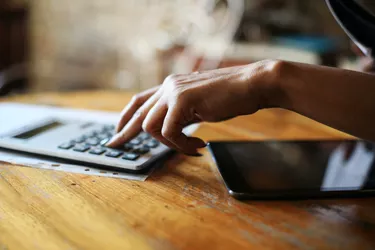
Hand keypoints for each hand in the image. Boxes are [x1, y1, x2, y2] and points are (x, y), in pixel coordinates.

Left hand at [107, 60, 279, 154]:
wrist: (252, 85)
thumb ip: (181, 114)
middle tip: (115, 146)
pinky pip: (169, 132)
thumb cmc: (230, 97)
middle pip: (138, 114)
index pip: (140, 100)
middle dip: (125, 133)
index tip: (118, 132)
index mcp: (171, 86)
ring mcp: (174, 91)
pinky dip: (182, 145)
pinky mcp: (183, 100)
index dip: (126, 117)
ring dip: (169, 144)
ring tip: (190, 148)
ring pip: (151, 126)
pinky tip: (200, 145)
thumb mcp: (199, 106)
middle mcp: (168, 86)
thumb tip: (169, 131)